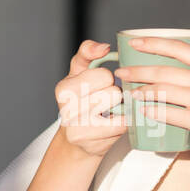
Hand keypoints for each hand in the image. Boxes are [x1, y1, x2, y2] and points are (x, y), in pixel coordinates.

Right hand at [54, 39, 128, 158]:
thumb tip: (103, 47)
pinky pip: (123, 125)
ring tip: (109, 113)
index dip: (108, 80)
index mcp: (64, 89)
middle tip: (105, 103)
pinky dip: (125, 122)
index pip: (104, 76)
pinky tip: (115, 123)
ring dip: (120, 109)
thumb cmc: (80, 100)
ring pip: (119, 108)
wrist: (77, 139)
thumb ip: (87, 52)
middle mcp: (67, 110)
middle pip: (113, 92)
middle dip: (115, 95)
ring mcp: (79, 128)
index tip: (99, 87)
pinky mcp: (92, 143)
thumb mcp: (79, 72)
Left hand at [112, 27, 189, 171]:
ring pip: (164, 91)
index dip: (153, 43)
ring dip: (141, 91)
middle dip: (138, 70)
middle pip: (165, 70)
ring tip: (128, 93)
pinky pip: (170, 114)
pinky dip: (153, 111)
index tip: (135, 43)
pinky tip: (141, 111)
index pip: (179, 47)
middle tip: (121, 72)